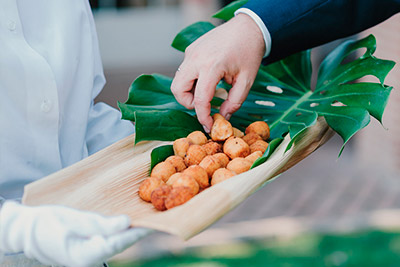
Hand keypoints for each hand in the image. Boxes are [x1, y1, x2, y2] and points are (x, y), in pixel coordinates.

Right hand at [0, 201, 150, 266]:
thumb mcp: (70, 220)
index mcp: (85, 254)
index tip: (156, 222)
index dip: (139, 232)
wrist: (28, 232)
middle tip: (161, 217)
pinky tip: (133, 221)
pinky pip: (112, 240)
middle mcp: (91, 258)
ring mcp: (91, 255)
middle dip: (142, 231)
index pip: (119, 242)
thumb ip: (98, 223)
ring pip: (119, 242)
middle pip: (123, 244)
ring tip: (152, 217)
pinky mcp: (91, 248)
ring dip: (134, 231)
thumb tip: (126, 223)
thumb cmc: (45, 223)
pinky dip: (123, 231)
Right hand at [171, 13, 264, 131]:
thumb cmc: (249, 53)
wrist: (247, 27)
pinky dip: (192, 79)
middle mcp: (196, 59)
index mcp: (212, 66)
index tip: (208, 125)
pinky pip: (184, 70)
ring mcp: (191, 53)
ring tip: (207, 91)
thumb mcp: (247, 81)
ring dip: (188, 92)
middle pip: (177, 90)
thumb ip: (235, 102)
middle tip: (204, 105)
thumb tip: (223, 116)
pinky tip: (208, 78)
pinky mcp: (190, 50)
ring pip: (177, 80)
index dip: (203, 117)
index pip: (200, 99)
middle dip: (188, 103)